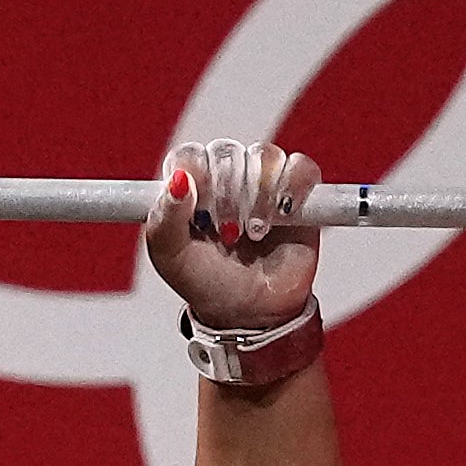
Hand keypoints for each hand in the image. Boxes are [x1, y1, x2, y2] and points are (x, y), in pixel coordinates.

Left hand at [148, 135, 316, 344]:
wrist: (250, 312)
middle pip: (227, 153)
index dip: (195, 171)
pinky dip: (293, 186)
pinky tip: (284, 213)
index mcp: (192, 188)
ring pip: (264, 157)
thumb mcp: (171, 257)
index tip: (198, 201)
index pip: (190, 155)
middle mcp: (227, 179)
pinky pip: (300, 168)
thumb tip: (178, 181)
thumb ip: (164, 218)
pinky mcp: (299, 194)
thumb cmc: (207, 282)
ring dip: (258, 194)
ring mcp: (264, 183)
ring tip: (254, 232)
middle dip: (226, 191)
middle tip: (227, 231)